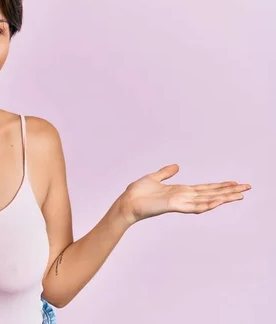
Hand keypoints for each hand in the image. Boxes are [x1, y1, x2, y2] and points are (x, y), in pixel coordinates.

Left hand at [119, 164, 250, 224]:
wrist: (127, 202)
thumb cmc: (138, 193)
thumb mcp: (154, 178)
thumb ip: (166, 172)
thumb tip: (177, 166)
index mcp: (181, 191)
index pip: (205, 188)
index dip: (220, 186)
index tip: (235, 183)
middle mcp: (184, 197)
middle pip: (212, 194)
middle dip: (229, 191)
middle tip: (247, 188)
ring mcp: (181, 203)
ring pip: (208, 200)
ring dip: (224, 198)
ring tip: (240, 195)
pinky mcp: (174, 206)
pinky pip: (194, 206)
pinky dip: (207, 204)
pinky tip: (219, 202)